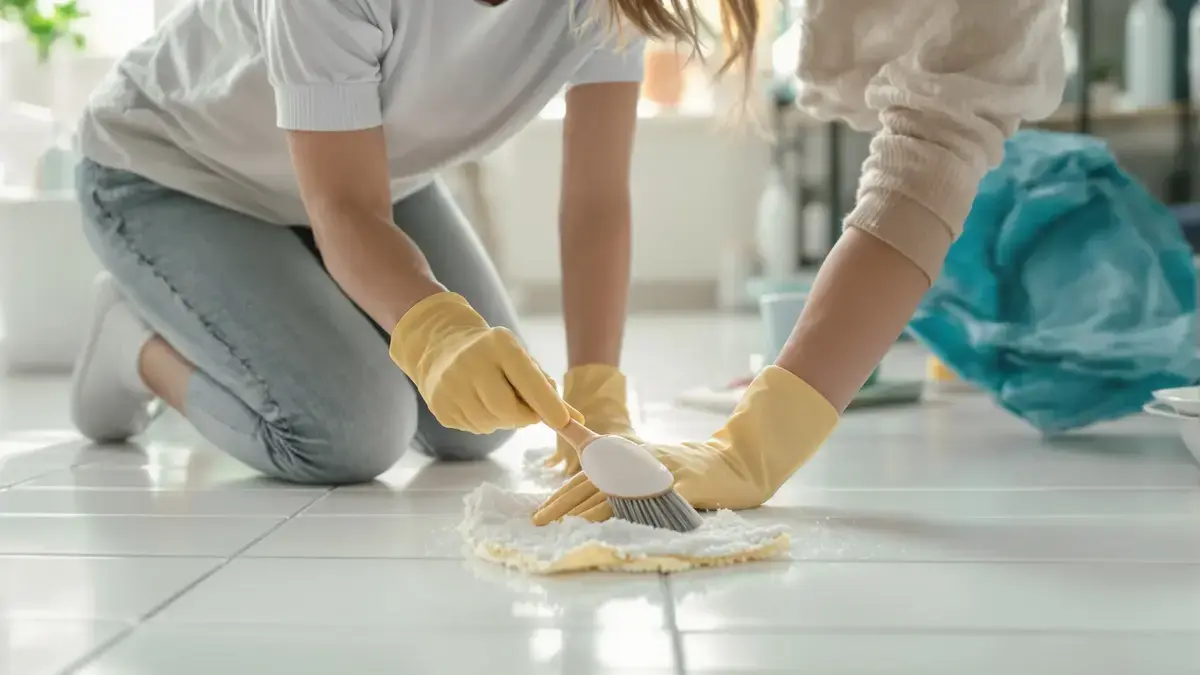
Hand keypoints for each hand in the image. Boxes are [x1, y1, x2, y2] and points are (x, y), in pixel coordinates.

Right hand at [390, 292, 575, 433]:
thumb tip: (576, 420)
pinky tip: (477, 403)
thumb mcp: (521, 360)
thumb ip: (547, 389)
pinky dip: (485, 422)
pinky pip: (474, 429)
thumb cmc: (494, 356)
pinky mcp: (439, 406)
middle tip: (529, 414)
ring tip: (497, 401)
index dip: (547, 404)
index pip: (528, 379)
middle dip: (524, 418)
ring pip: (491, 423)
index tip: (564, 422)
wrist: (442, 347)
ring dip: (504, 421)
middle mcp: (470, 361)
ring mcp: (450, 385)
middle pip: (507, 409)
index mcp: (499, 344)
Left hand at [533, 366, 838, 523]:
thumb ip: (609, 465)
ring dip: (589, 514)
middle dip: (564, 506)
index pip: (585, 475)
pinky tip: (616, 530)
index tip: (538, 514)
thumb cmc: (680, 468)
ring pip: (619, 494)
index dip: (560, 496)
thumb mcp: (641, 460)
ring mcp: (660, 473)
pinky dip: (634, 517)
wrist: (728, 465)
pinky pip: (654, 505)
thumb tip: (575, 483)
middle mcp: (639, 459)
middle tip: (539, 524)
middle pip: (594, 484)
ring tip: (566, 531)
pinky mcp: (682, 488)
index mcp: (626, 451)